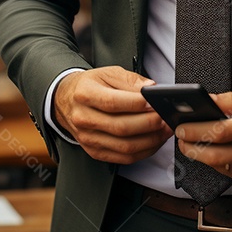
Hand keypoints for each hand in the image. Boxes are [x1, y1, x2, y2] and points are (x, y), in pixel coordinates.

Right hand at [54, 66, 172, 163]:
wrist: (66, 100)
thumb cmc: (90, 86)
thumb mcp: (108, 73)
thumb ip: (131, 80)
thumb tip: (151, 89)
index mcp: (85, 94)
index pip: (113, 102)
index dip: (137, 104)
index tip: (155, 102)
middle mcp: (83, 118)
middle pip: (120, 127)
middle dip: (149, 124)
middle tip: (165, 118)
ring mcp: (88, 138)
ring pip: (125, 147)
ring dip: (150, 140)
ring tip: (164, 130)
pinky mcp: (95, 152)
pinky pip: (124, 158)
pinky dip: (144, 151)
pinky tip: (154, 141)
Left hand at [176, 85, 231, 190]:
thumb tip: (208, 100)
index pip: (220, 132)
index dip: (196, 130)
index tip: (181, 127)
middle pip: (215, 155)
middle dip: (191, 147)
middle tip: (180, 138)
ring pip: (220, 166)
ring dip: (203, 155)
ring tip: (194, 142)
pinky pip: (230, 174)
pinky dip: (219, 163)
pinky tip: (217, 152)